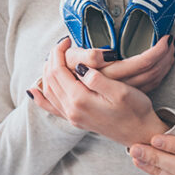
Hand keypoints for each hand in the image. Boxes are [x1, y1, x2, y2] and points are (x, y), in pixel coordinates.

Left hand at [29, 39, 169, 145]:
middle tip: (61, 45)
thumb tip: (79, 67)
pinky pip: (51, 107)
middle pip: (51, 79)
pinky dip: (41, 98)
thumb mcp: (120, 91)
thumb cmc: (135, 111)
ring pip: (49, 91)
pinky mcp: (76, 120)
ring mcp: (72, 117)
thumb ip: (96, 78)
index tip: (67, 40)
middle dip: (53, 59)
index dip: (59, 53)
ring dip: (48, 72)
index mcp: (80, 100)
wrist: (140, 134)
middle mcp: (71, 110)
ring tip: (55, 58)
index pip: (58, 71)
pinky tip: (34, 92)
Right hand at [64, 35, 174, 93]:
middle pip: (152, 72)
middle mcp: (119, 86)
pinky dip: (161, 71)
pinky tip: (166, 61)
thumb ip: (87, 56)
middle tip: (172, 40)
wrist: (72, 92)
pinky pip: (151, 84)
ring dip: (167, 61)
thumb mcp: (73, 61)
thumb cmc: (69, 71)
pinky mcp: (127, 93)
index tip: (162, 38)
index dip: (156, 51)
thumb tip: (105, 55)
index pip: (142, 63)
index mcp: (108, 76)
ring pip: (154, 78)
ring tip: (172, 46)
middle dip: (165, 55)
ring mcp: (124, 92)